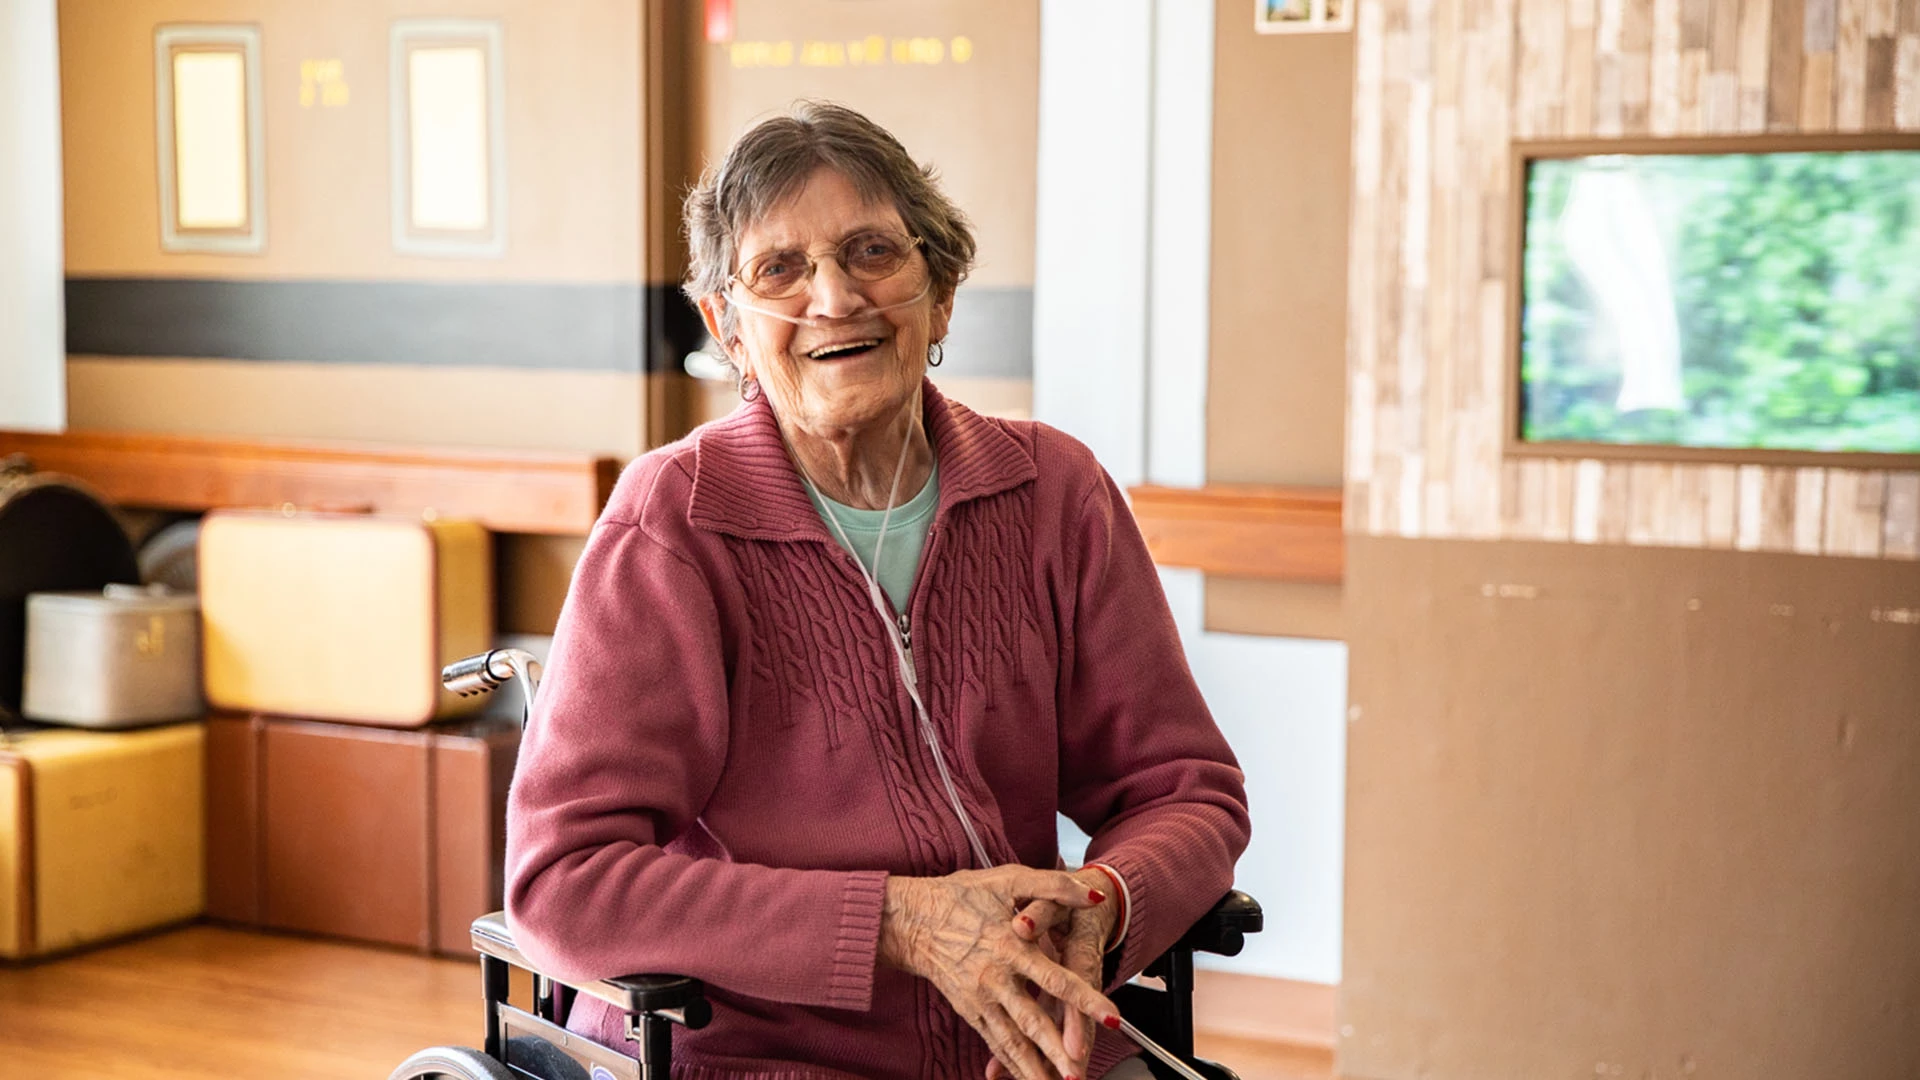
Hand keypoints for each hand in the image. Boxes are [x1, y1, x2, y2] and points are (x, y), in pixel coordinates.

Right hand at [878, 866, 1120, 1079]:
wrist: (912, 919)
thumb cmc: (960, 896)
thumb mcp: (1008, 878)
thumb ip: (1055, 886)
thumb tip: (1095, 895)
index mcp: (1010, 946)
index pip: (1054, 978)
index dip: (1084, 999)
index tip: (1111, 1017)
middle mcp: (995, 978)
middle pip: (1033, 1021)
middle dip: (1059, 1051)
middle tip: (1080, 1071)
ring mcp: (981, 999)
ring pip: (1013, 1041)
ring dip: (1037, 1068)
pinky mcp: (970, 1011)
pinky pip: (996, 1043)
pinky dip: (1013, 1066)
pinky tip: (1032, 1079)